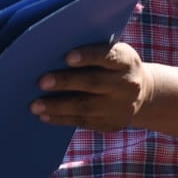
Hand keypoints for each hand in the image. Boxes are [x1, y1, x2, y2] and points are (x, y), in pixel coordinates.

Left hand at [29, 42, 153, 131]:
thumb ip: (91, 53)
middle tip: (41, 82)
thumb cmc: (113, 66)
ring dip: (57, 106)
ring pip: (86, 107)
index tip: (67, 57)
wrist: (142, 93)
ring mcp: (120, 107)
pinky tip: (45, 116)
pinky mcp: (111, 124)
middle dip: (65, 82)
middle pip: (94, 83)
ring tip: (35, 105)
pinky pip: (83, 122)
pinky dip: (61, 119)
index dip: (88, 56)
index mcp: (126, 61)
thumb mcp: (113, 54)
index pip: (108, 56)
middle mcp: (127, 84)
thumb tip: (51, 55)